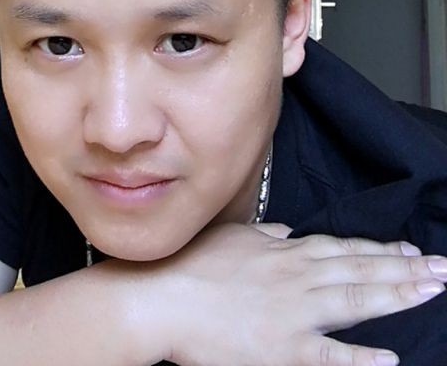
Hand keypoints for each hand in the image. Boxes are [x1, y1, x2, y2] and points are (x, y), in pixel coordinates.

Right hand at [143, 223, 445, 365]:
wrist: (163, 295)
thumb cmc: (192, 264)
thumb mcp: (232, 237)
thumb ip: (265, 234)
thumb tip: (288, 230)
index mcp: (284, 251)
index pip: (343, 248)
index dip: (380, 250)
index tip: (411, 251)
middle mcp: (297, 277)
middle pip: (359, 270)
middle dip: (404, 269)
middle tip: (443, 269)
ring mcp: (293, 313)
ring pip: (355, 301)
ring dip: (397, 296)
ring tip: (432, 291)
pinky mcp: (282, 349)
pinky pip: (329, 356)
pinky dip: (361, 358)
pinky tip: (391, 358)